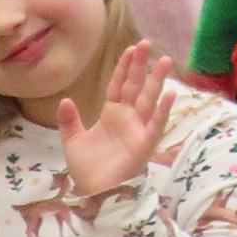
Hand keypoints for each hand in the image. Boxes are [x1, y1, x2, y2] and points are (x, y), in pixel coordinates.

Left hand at [56, 41, 176, 197]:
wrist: (95, 193)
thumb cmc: (88, 169)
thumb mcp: (73, 141)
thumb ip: (69, 120)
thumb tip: (66, 99)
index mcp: (111, 114)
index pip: (118, 85)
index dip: (124, 67)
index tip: (130, 48)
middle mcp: (127, 118)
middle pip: (135, 86)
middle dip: (141, 65)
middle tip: (146, 42)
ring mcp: (138, 129)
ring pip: (148, 99)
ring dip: (157, 80)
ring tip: (165, 60)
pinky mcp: (145, 144)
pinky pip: (156, 124)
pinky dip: (163, 110)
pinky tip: (171, 94)